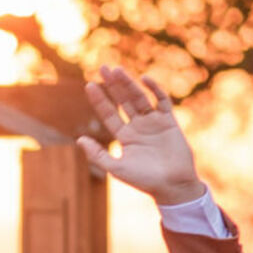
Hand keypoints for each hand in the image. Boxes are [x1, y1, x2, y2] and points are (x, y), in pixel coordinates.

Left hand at [75, 65, 206, 206]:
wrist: (173, 186)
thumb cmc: (144, 180)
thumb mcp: (116, 168)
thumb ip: (97, 154)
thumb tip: (79, 140)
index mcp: (125, 136)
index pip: (109, 114)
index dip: (99, 100)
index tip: (88, 85)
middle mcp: (138, 126)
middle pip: (123, 100)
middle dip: (113, 85)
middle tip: (103, 67)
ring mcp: (153, 122)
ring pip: (139, 97)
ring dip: (129, 84)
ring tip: (118, 70)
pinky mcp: (169, 121)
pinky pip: (162, 101)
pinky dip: (155, 89)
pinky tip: (145, 79)